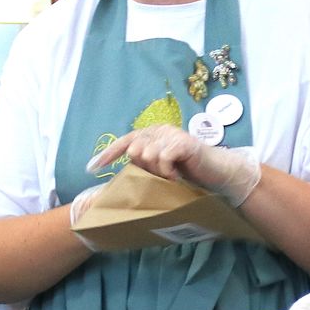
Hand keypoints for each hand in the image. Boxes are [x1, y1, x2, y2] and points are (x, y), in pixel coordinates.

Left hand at [86, 125, 262, 205]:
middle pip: (133, 150)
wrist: (219, 175)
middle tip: (161, 178)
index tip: (90, 168)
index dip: (107, 154)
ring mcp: (172, 135)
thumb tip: (121, 174)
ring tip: (171, 178)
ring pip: (146, 155)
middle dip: (142, 168)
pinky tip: (177, 178)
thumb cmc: (191, 175)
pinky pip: (162, 158)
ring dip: (156, 172)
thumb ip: (145, 167)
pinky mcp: (183, 143)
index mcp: (153, 135)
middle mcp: (160, 131)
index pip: (124, 142)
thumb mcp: (163, 171)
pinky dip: (167, 172)